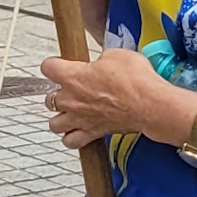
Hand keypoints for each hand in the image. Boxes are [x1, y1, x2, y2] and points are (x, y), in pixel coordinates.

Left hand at [38, 44, 171, 151]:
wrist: (149, 104)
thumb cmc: (135, 80)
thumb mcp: (117, 55)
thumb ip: (102, 59)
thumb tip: (103, 62)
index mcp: (73, 76)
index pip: (48, 67)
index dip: (53, 64)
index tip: (59, 63)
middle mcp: (71, 99)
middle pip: (49, 99)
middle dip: (57, 93)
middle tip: (69, 89)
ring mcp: (80, 118)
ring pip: (54, 124)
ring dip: (60, 118)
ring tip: (69, 112)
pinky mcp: (93, 133)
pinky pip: (71, 141)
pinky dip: (71, 138)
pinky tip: (77, 131)